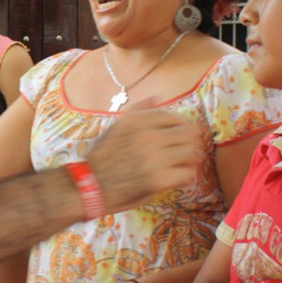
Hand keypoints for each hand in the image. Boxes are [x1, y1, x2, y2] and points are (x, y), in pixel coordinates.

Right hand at [86, 110, 201, 213]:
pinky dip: (183, 177)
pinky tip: (174, 179)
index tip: (177, 136)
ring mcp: (155, 158)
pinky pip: (186, 174)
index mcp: (138, 120)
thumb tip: (157, 96)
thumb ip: (137, 110)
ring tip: (179, 165)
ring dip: (187, 160)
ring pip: (191, 153)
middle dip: (187, 142)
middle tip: (183, 152)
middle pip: (188, 133)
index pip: (173, 116)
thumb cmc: (103, 157)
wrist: (90, 186)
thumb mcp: (115, 126)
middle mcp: (148, 136)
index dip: (178, 126)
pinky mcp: (159, 179)